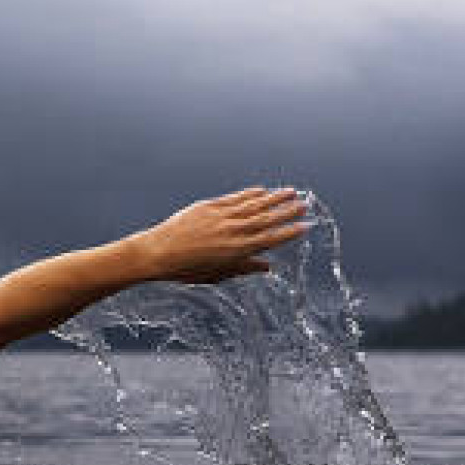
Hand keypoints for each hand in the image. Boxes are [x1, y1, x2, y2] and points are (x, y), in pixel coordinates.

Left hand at [134, 187, 308, 283]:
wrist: (158, 253)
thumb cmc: (186, 269)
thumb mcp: (217, 274)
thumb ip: (243, 268)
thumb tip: (267, 267)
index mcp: (236, 251)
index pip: (270, 239)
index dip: (289, 232)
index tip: (305, 226)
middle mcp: (232, 232)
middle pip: (266, 219)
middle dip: (287, 211)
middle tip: (305, 204)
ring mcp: (221, 217)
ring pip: (254, 205)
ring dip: (274, 198)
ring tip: (291, 191)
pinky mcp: (209, 207)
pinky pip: (235, 198)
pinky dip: (250, 194)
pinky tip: (262, 190)